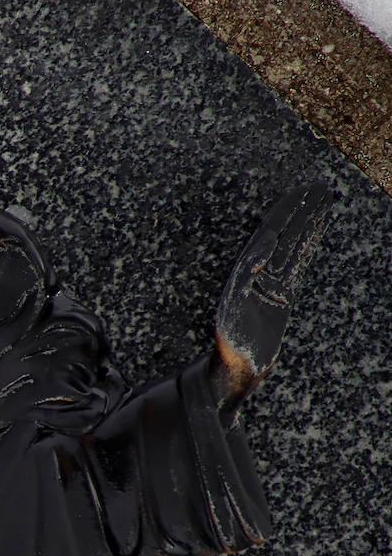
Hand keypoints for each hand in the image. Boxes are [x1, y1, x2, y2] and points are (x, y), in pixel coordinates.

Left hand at [211, 183, 332, 417]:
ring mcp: (272, 282)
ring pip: (293, 245)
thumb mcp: (234, 310)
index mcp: (244, 273)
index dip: (283, 214)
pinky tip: (317, 228)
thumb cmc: (232, 345)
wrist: (239, 368)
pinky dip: (307, 245)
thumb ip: (245, 279)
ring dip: (307, 222)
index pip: (267, 235)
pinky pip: (298, 263)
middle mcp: (257, 274)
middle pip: (282, 234)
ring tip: (323, 199)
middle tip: (317, 186)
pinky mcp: (283, 293)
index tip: (299, 195)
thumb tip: (258, 251)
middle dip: (299, 210)